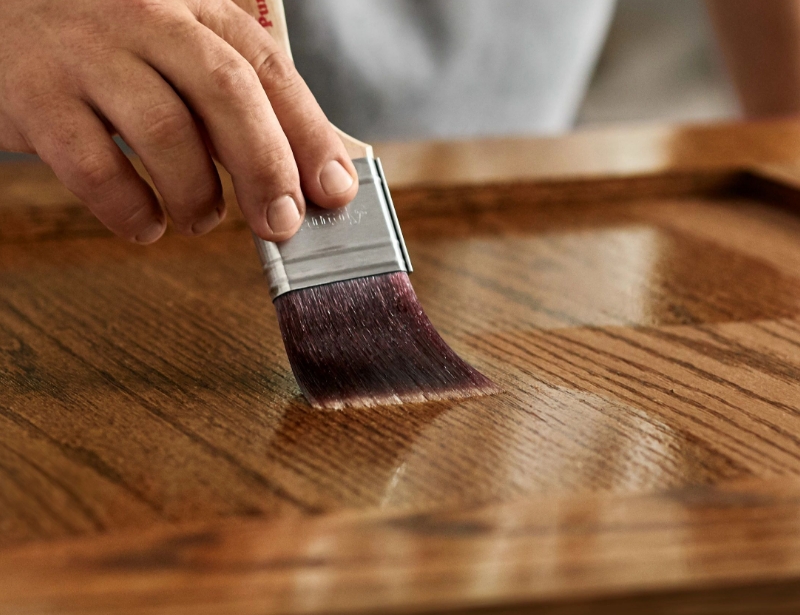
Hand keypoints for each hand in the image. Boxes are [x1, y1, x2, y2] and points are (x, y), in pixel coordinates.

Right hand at [0, 0, 358, 242]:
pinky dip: (131, 210)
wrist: (5, 11)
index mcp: (197, 9)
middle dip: (265, 169)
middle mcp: (147, 18)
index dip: (311, 137)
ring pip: (165, 132)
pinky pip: (94, 167)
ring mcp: (87, 52)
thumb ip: (241, 103)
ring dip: (197, 195)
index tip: (336, 192)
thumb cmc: (112, 45)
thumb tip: (311, 174)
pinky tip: (146, 223)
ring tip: (202, 217)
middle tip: (280, 224)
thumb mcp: (183, 50)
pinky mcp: (35, 95)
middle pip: (227, 94)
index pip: (270, 71)